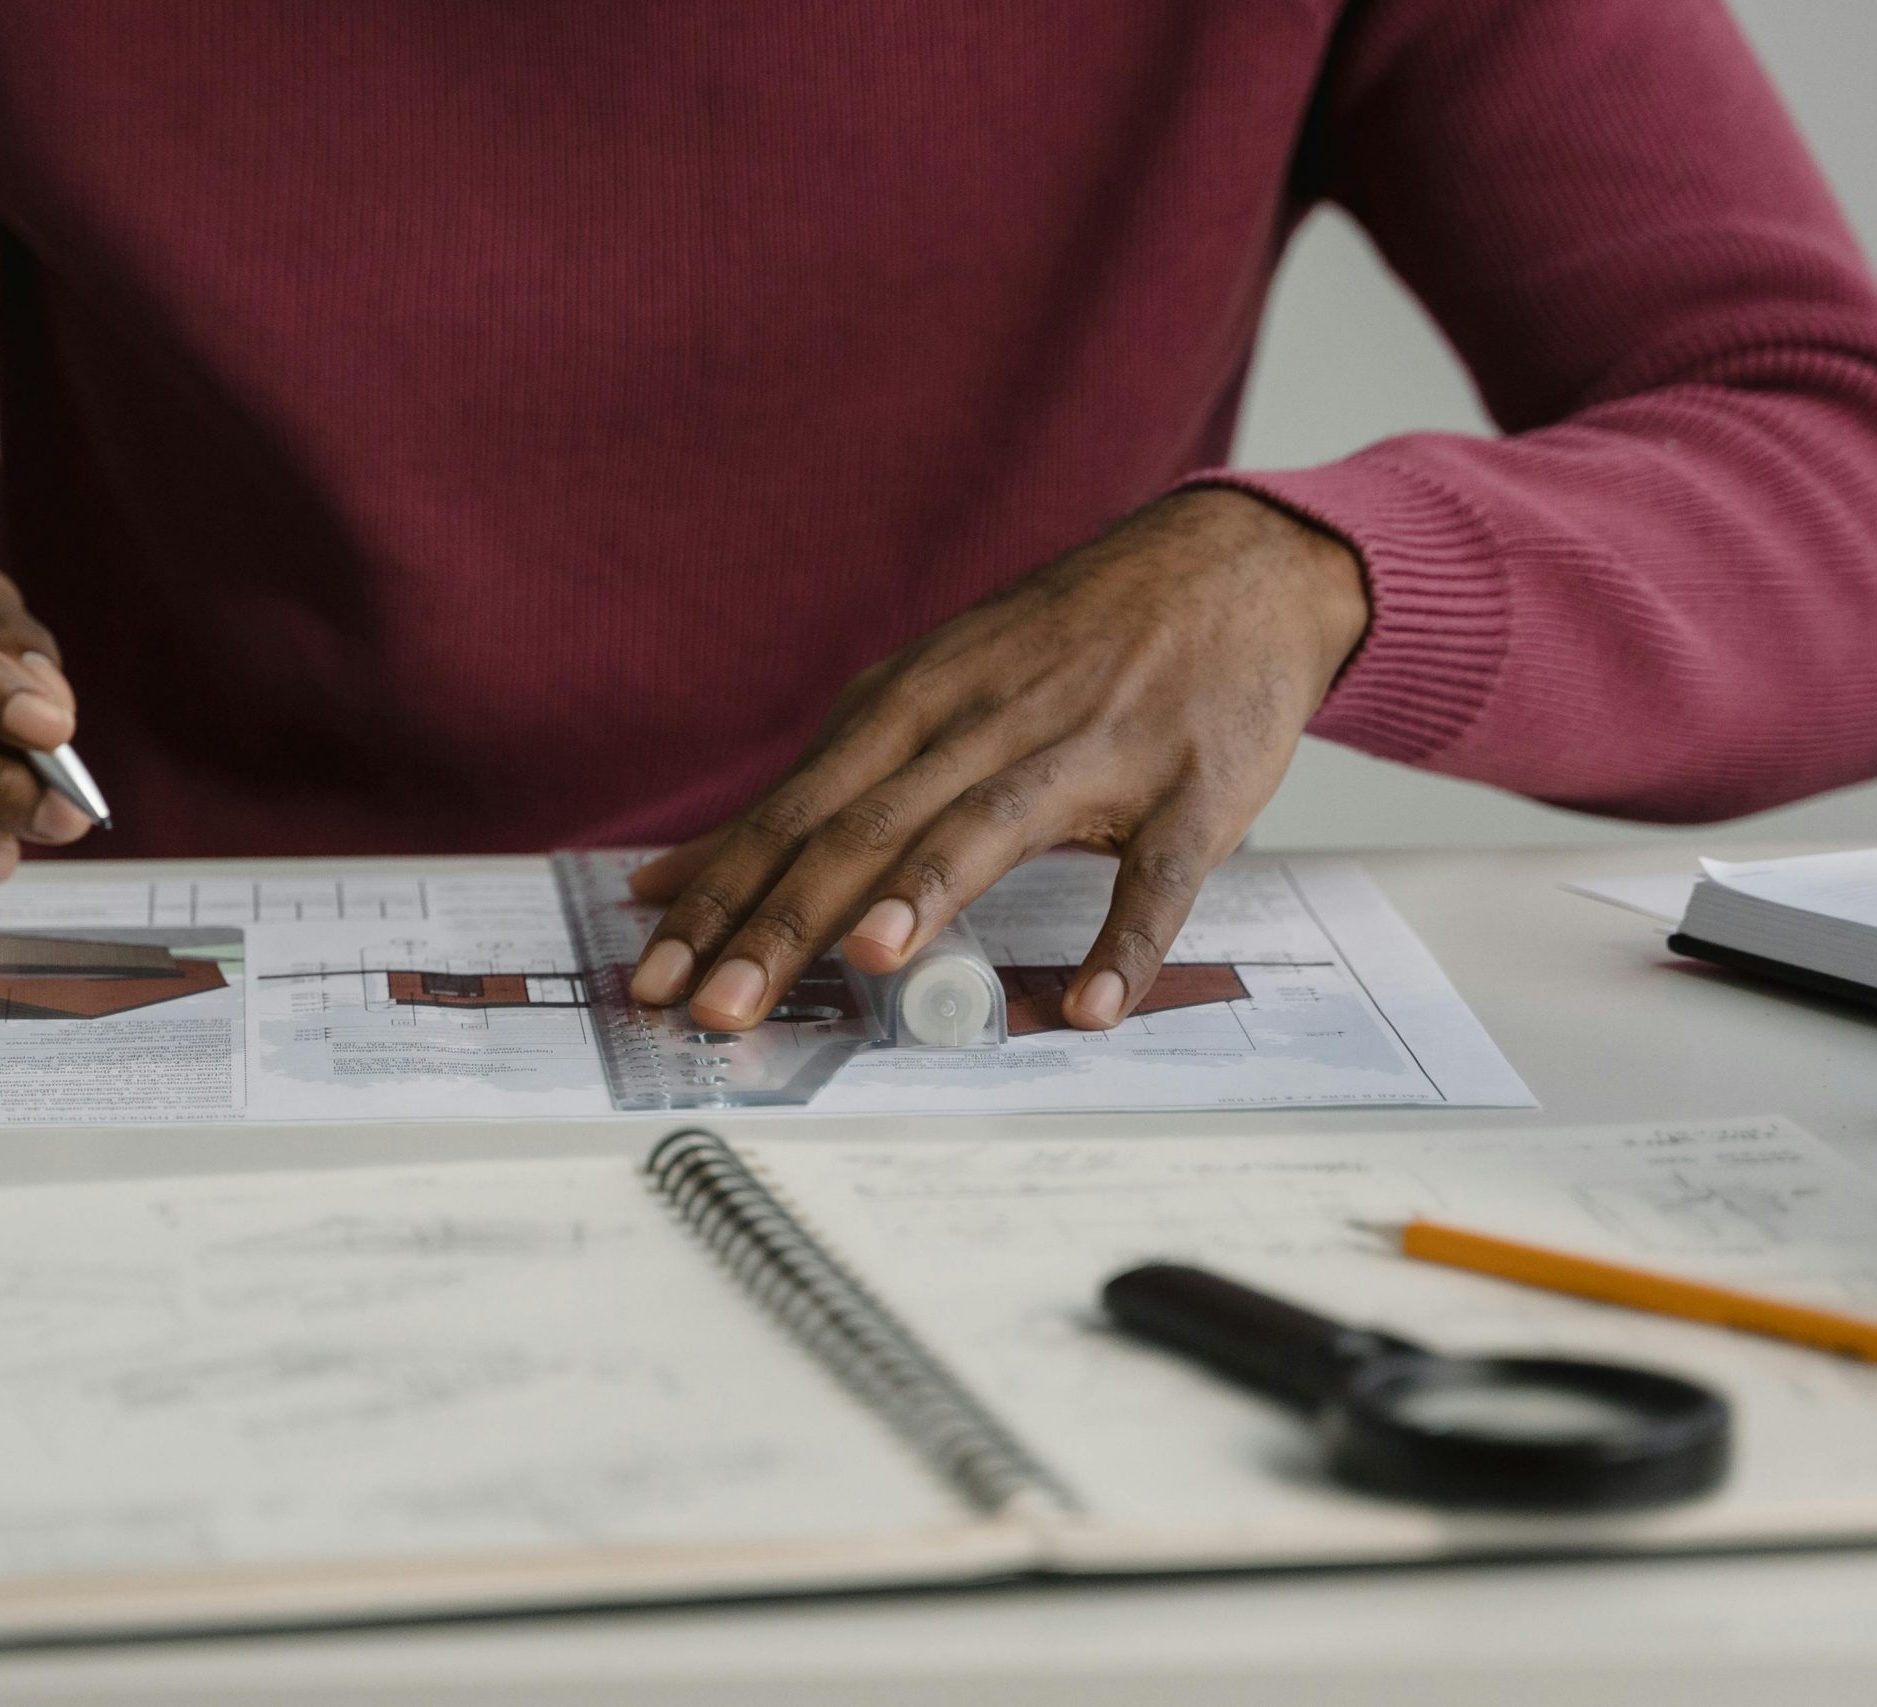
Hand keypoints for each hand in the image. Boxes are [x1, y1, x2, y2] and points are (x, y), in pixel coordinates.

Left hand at [625, 489, 1368, 1031]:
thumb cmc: (1056, 651)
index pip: (790, 813)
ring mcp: (1089, 752)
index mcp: (908, 707)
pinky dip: (1127, 938)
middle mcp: (983, 724)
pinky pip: (1156, 873)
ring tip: (869, 961)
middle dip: (784, 920)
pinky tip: (1092, 1005)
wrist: (1227, 567)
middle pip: (865, 827)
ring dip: (928, 891)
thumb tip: (672, 879)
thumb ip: (807, 796)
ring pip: (989, 826)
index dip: (716, 897)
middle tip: (717, 1005)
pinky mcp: (1189, 789)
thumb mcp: (915, 698)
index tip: (649, 975)